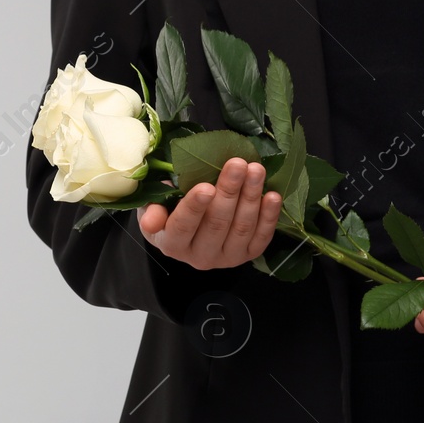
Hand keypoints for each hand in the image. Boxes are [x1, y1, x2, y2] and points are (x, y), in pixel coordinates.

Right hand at [137, 157, 280, 270]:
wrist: (190, 229)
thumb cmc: (170, 211)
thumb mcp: (153, 208)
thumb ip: (152, 211)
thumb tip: (151, 221)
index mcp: (173, 245)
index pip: (183, 226)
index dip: (195, 207)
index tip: (206, 187)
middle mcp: (199, 258)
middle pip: (217, 224)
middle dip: (229, 191)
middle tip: (238, 164)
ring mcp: (226, 258)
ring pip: (241, 228)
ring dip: (251, 197)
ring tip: (256, 170)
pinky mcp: (246, 255)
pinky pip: (261, 238)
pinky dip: (269, 217)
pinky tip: (272, 195)